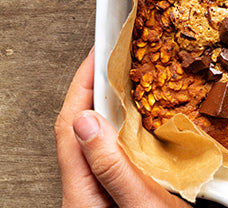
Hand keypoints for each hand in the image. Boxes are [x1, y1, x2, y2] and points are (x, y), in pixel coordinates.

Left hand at [55, 48, 189, 206]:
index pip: (69, 124)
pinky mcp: (116, 190)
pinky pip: (112, 147)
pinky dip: (122, 122)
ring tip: (126, 77)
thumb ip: (110, 167)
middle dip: (92, 86)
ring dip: (107, 102)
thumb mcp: (138, 204)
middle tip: (113, 58)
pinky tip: (140, 116)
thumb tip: (86, 120)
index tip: (96, 54)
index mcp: (80, 190)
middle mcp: (84, 188)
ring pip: (94, 135)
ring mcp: (99, 189)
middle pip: (78, 125)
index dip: (80, 84)